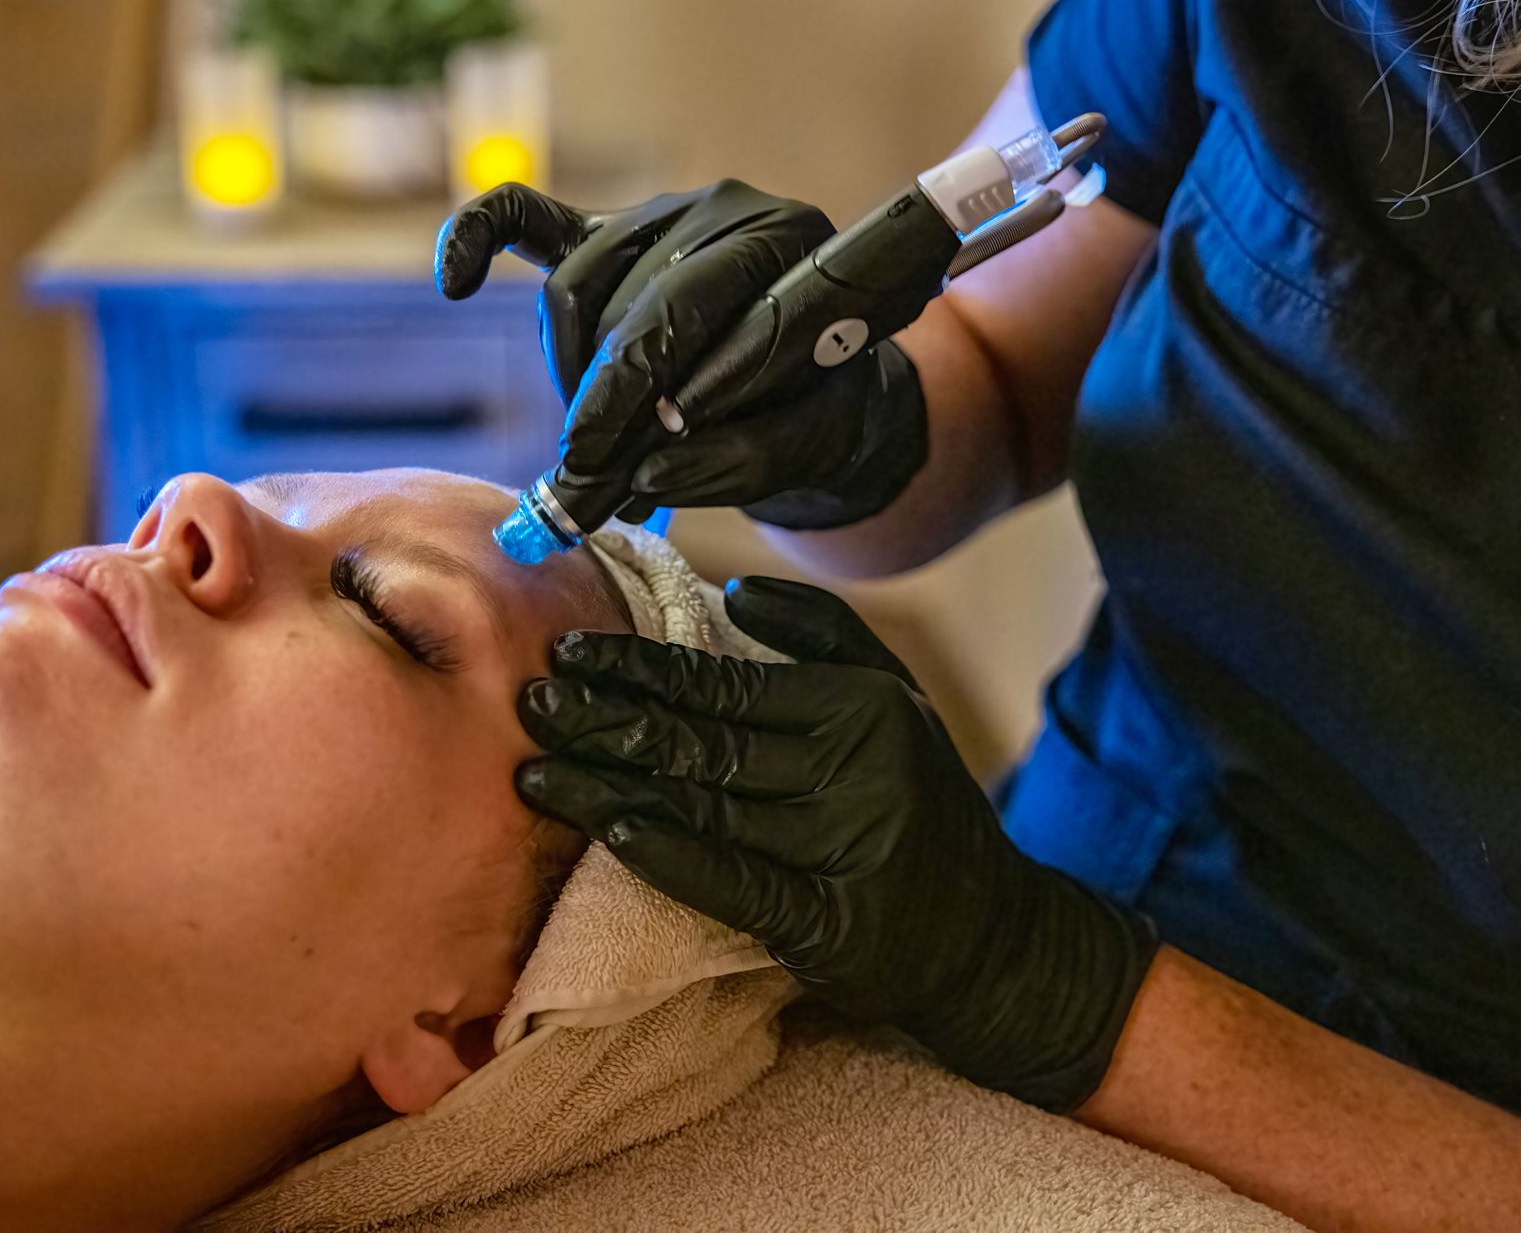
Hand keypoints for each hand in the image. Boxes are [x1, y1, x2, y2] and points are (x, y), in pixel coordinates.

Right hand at [435, 182, 926, 528]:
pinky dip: (478, 239)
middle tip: (587, 481)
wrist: (826, 378)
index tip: (620, 470)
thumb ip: (748, 459)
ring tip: (597, 442)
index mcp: (792, 243)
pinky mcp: (606, 231)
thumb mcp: (818, 445)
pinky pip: (524, 217)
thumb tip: (650, 477)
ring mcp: (659, 213)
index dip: (649, 394)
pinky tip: (453, 283)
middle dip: (603, 401)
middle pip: (628, 299)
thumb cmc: (824, 406)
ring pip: (576, 289)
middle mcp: (725, 209)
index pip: (695, 308)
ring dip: (573, 374)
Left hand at [513, 577, 1157, 1111]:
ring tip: (533, 766)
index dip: (640, 668)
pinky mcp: (826, 923)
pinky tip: (609, 831)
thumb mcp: (894, 698)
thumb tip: (731, 588)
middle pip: (702, 741)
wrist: (989, 933)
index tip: (570, 651)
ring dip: (607, 786)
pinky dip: (668, 854)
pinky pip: (731, 881)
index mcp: (858, 708)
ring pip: (701, 806)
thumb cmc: (919, 800)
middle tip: (530, 699)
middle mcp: (851, 772)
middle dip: (605, 719)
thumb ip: (820, 634)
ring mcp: (839, 849)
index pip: (725, 683)